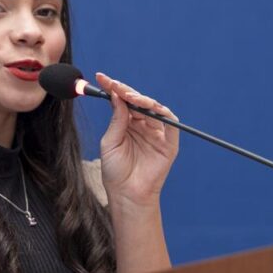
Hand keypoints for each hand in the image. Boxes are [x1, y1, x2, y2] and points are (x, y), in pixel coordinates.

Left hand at [96, 72, 178, 207]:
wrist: (126, 194)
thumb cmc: (115, 171)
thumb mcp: (110, 142)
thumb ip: (117, 119)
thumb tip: (117, 96)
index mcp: (127, 124)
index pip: (122, 101)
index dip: (114, 89)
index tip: (101, 78)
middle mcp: (142, 125)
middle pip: (138, 102)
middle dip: (127, 91)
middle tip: (116, 85)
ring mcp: (156, 133)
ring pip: (154, 109)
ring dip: (143, 100)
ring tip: (130, 97)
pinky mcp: (169, 143)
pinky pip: (171, 123)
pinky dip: (163, 113)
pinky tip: (150, 108)